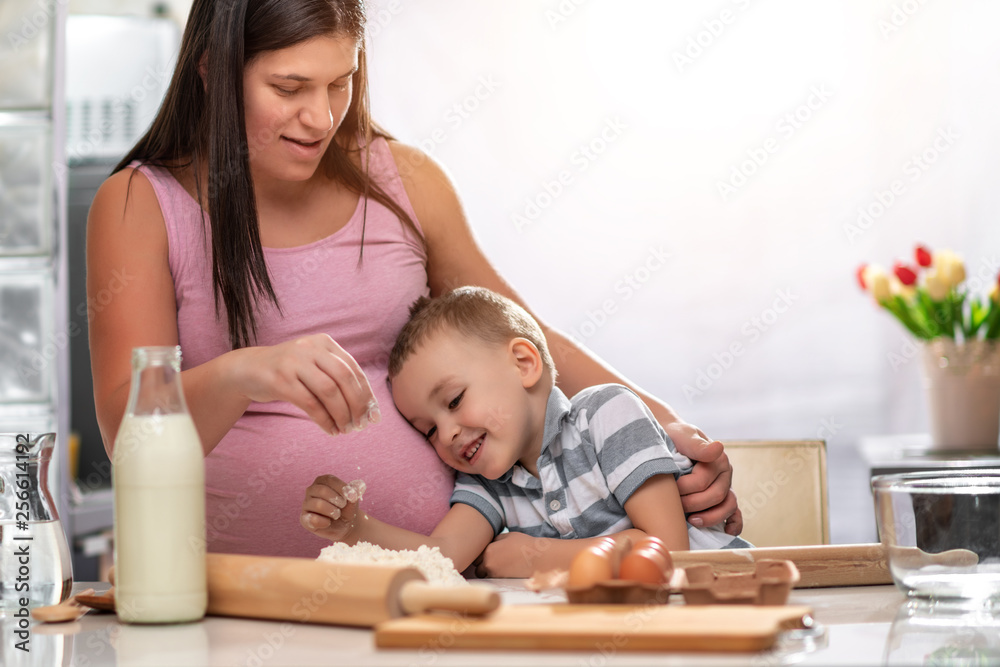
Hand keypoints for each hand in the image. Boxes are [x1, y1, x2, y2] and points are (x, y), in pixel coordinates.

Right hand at [231, 334, 379, 435]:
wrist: (248, 369)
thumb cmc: (289, 371)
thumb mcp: (314, 364)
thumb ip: (337, 377)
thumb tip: (368, 406)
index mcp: (324, 343)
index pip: (353, 369)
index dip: (367, 393)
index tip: (374, 414)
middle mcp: (311, 348)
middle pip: (344, 378)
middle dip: (357, 404)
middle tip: (361, 424)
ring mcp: (294, 363)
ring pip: (329, 391)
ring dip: (342, 414)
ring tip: (346, 429)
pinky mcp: (280, 380)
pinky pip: (310, 403)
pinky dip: (324, 420)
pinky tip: (330, 430)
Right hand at [299, 475, 365, 541]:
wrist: (345, 524)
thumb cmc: (347, 508)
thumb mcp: (353, 499)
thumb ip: (354, 492)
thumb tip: (353, 492)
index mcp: (322, 481)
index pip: (329, 480)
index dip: (341, 488)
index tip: (351, 496)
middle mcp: (311, 490)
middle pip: (321, 490)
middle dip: (336, 499)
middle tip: (343, 505)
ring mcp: (306, 504)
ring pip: (316, 504)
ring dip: (331, 510)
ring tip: (337, 515)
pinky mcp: (304, 519)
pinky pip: (310, 518)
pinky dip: (323, 521)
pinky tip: (328, 523)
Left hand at [473, 532, 547, 577]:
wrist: (538, 558)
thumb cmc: (524, 545)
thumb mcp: (508, 536)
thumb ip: (495, 540)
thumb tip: (489, 544)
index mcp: (488, 550)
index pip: (476, 556)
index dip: (481, 556)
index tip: (488, 556)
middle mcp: (488, 564)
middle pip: (478, 568)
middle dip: (483, 566)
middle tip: (494, 563)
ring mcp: (495, 575)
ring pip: (484, 576)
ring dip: (488, 574)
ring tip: (499, 569)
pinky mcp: (502, 582)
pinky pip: (493, 582)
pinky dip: (496, 579)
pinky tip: (504, 573)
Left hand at [664, 422, 743, 535]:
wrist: (671, 437)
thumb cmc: (675, 437)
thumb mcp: (683, 436)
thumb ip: (698, 445)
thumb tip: (718, 448)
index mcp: (717, 459)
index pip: (703, 481)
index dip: (684, 487)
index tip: (669, 485)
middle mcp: (724, 474)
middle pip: (715, 496)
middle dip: (692, 502)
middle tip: (674, 502)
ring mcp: (725, 486)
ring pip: (727, 507)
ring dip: (710, 517)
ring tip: (691, 520)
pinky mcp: (722, 497)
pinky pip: (734, 513)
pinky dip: (733, 524)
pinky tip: (726, 532)